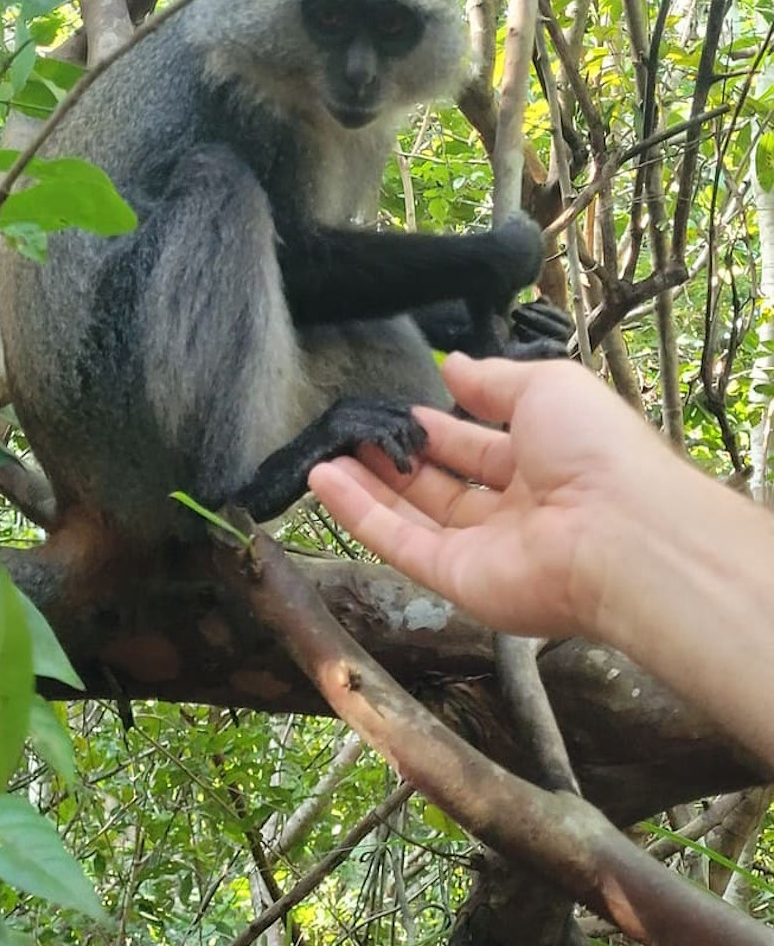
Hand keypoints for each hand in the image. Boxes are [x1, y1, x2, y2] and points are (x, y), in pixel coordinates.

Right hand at [309, 353, 679, 638]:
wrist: (621, 530)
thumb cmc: (595, 448)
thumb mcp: (546, 385)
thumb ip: (494, 380)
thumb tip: (453, 364)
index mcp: (546, 462)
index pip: (482, 446)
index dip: (442, 429)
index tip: (401, 408)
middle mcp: (515, 510)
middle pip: (445, 485)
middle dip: (401, 458)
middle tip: (356, 431)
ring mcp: (486, 549)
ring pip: (415, 516)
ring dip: (369, 486)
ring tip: (325, 454)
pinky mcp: (459, 581)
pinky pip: (401, 544)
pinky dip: (360, 514)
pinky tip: (323, 481)